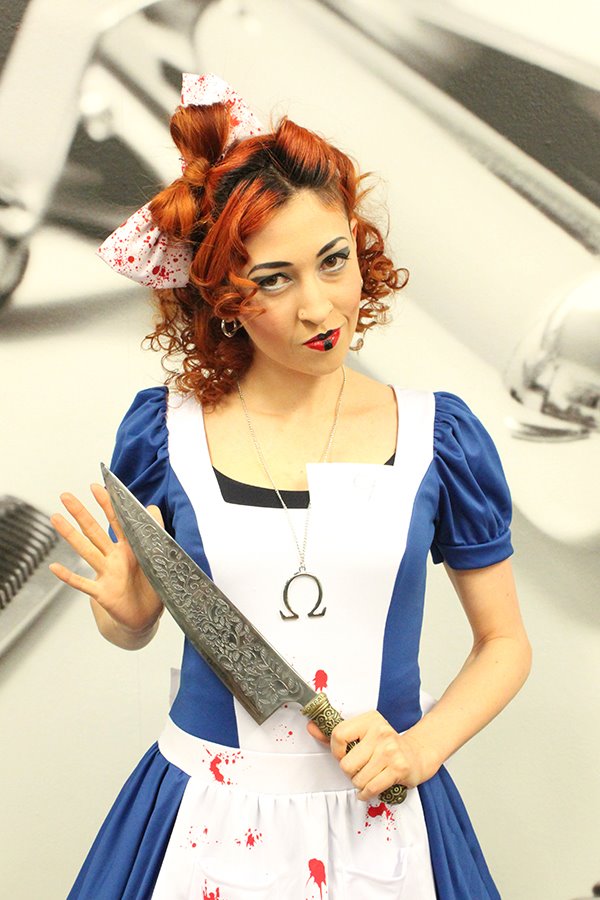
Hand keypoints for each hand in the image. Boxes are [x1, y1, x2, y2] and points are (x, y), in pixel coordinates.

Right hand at [49, 484, 163, 635]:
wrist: (146, 617)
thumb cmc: (152, 587)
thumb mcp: (160, 559)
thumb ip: (157, 533)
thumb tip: (152, 507)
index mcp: (129, 548)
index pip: (117, 521)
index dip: (107, 504)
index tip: (96, 487)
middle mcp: (114, 558)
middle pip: (94, 531)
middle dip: (81, 513)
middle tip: (66, 496)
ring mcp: (106, 574)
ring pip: (86, 551)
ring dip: (70, 535)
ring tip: (55, 518)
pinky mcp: (102, 593)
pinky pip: (83, 583)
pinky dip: (69, 577)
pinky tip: (54, 568)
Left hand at [307, 710, 435, 800]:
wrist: (416, 755)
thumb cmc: (384, 746)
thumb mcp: (362, 734)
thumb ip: (336, 734)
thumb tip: (311, 727)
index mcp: (369, 719)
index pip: (338, 735)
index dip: (336, 751)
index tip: (343, 755)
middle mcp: (380, 731)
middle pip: (346, 763)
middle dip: (350, 772)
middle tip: (359, 769)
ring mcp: (390, 750)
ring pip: (358, 778)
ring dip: (360, 783)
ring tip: (368, 776)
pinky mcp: (399, 768)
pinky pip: (371, 788)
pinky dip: (367, 793)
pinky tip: (370, 789)